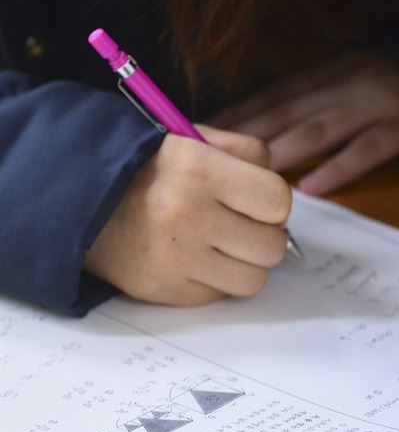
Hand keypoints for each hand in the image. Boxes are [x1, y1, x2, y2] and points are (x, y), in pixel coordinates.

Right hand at [84, 126, 290, 305]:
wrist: (82, 199)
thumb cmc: (149, 165)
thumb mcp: (193, 137)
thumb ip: (246, 153)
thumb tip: (282, 196)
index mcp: (199, 169)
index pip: (277, 200)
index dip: (273, 201)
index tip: (257, 198)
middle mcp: (188, 217)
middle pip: (271, 246)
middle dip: (264, 234)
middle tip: (242, 222)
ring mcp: (176, 259)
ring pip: (253, 279)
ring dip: (244, 262)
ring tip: (222, 241)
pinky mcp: (165, 291)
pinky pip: (219, 295)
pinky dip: (215, 278)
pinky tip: (195, 256)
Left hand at [209, 50, 398, 194]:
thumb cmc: (388, 79)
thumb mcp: (345, 72)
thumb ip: (309, 94)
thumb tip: (257, 120)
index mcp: (327, 73)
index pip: (272, 94)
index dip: (237, 112)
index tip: (203, 132)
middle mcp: (343, 86)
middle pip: (286, 111)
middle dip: (246, 134)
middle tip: (211, 159)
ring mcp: (371, 107)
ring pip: (318, 130)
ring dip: (281, 152)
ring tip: (250, 176)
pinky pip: (364, 151)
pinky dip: (335, 170)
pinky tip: (308, 189)